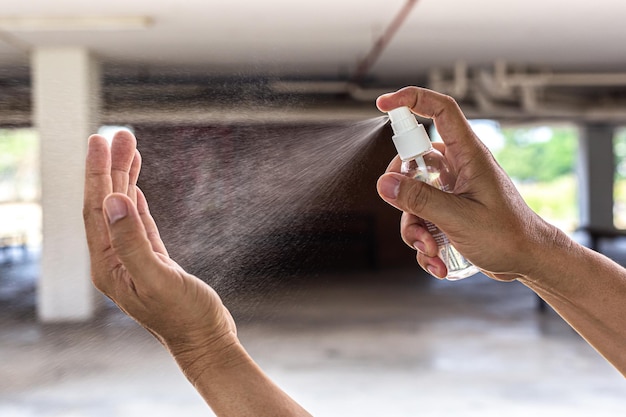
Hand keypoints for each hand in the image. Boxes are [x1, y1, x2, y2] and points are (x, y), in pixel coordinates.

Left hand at [83, 131, 236, 362]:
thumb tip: (113, 200)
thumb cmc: (183, 316)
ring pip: (123, 210)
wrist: (205, 339)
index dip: (98, 173)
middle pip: (107, 203)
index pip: (97, 209)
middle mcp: (115, 259)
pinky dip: (134, 200)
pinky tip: (132, 187)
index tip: (100, 141)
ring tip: (130, 148)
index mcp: (109, 264)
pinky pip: (137, 222)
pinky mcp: (152, 260)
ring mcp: (133, 259)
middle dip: (111, 167)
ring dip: (124, 178)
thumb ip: (133, 241)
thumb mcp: (157, 279)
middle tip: (118, 134)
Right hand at [375, 87, 564, 280]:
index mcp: (468, 156)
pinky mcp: (448, 211)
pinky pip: (420, 218)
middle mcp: (457, 168)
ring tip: (431, 249)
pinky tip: (438, 261)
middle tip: (408, 211)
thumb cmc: (508, 236)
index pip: (440, 110)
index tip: (384, 104)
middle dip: (402, 193)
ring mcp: (451, 190)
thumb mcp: (460, 218)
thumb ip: (420, 199)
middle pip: (412, 161)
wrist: (529, 262)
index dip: (412, 99)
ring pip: (412, 196)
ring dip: (414, 228)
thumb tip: (384, 183)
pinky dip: (423, 241)